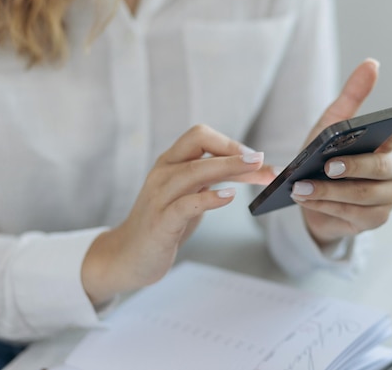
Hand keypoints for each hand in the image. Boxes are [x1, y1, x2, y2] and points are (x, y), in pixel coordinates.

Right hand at [81, 125, 274, 304]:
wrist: (128, 256)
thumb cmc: (166, 223)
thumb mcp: (191, 195)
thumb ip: (213, 179)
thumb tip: (252, 169)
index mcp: (171, 162)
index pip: (199, 136)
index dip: (230, 143)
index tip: (255, 158)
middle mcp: (164, 173)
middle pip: (199, 145)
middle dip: (234, 151)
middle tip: (263, 160)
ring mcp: (160, 196)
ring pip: (194, 170)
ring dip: (229, 167)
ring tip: (255, 169)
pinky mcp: (161, 222)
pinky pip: (186, 204)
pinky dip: (209, 198)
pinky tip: (228, 197)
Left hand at [291, 59, 391, 245]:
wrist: (312, 198)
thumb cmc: (326, 156)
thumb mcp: (331, 126)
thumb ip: (352, 97)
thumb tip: (372, 63)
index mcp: (388, 144)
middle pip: (379, 168)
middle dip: (352, 167)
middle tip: (327, 165)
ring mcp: (388, 197)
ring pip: (362, 195)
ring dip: (328, 191)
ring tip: (300, 187)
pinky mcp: (375, 220)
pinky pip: (351, 214)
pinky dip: (325, 206)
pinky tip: (305, 200)